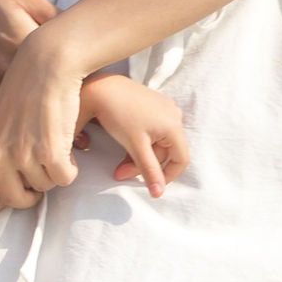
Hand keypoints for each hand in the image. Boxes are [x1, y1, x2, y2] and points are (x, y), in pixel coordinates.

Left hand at [0, 30, 86, 220]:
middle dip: (33, 194)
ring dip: (54, 173)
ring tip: (53, 146)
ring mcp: (23, 154)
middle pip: (17, 200)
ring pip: (44, 188)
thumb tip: (3, 185)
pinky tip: (68, 148)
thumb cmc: (26, 94)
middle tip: (41, 176)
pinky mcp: (49, 150)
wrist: (44, 66)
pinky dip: (70, 168)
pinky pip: (64, 178)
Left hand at [77, 75, 190, 197]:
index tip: (150, 186)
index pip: (181, 159)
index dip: (167, 176)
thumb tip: (158, 194)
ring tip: (119, 163)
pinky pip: (152, 131)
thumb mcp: (135, 146)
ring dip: (140, 156)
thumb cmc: (118, 115)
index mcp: (174, 125)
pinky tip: (124, 145)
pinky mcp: (153, 105)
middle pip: (165, 153)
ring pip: (157, 143)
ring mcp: (164, 109)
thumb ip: (149, 170)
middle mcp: (174, 115)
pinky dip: (140, 144)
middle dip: (144, 166)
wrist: (101, 87)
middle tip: (120, 173)